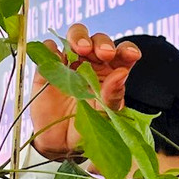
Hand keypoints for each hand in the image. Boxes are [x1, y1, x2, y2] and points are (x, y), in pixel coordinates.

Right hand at [28, 25, 138, 161]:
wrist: (61, 143)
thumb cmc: (89, 127)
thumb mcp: (105, 115)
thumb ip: (113, 95)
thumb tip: (121, 73)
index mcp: (112, 72)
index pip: (123, 53)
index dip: (127, 49)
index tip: (130, 55)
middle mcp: (92, 63)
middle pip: (99, 40)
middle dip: (102, 42)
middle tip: (104, 53)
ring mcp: (70, 62)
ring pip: (75, 36)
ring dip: (79, 37)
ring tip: (81, 48)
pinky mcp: (48, 67)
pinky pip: (49, 49)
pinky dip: (52, 47)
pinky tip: (57, 57)